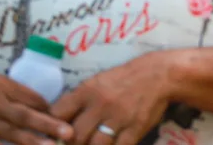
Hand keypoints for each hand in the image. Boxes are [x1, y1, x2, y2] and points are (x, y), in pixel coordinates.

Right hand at [0, 75, 72, 144]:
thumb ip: (21, 93)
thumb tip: (45, 107)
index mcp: (3, 88)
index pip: (32, 98)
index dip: (49, 109)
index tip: (66, 117)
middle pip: (25, 117)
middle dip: (47, 126)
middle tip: (68, 132)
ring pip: (12, 136)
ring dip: (32, 143)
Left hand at [51, 56, 170, 144]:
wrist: (159, 75)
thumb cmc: (124, 79)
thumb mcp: (97, 82)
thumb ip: (78, 101)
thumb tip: (58, 121)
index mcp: (87, 91)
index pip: (58, 114)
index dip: (53, 127)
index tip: (56, 133)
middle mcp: (101, 104)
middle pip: (75, 136)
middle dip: (72, 144)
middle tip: (76, 143)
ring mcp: (119, 118)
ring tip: (93, 144)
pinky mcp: (136, 128)